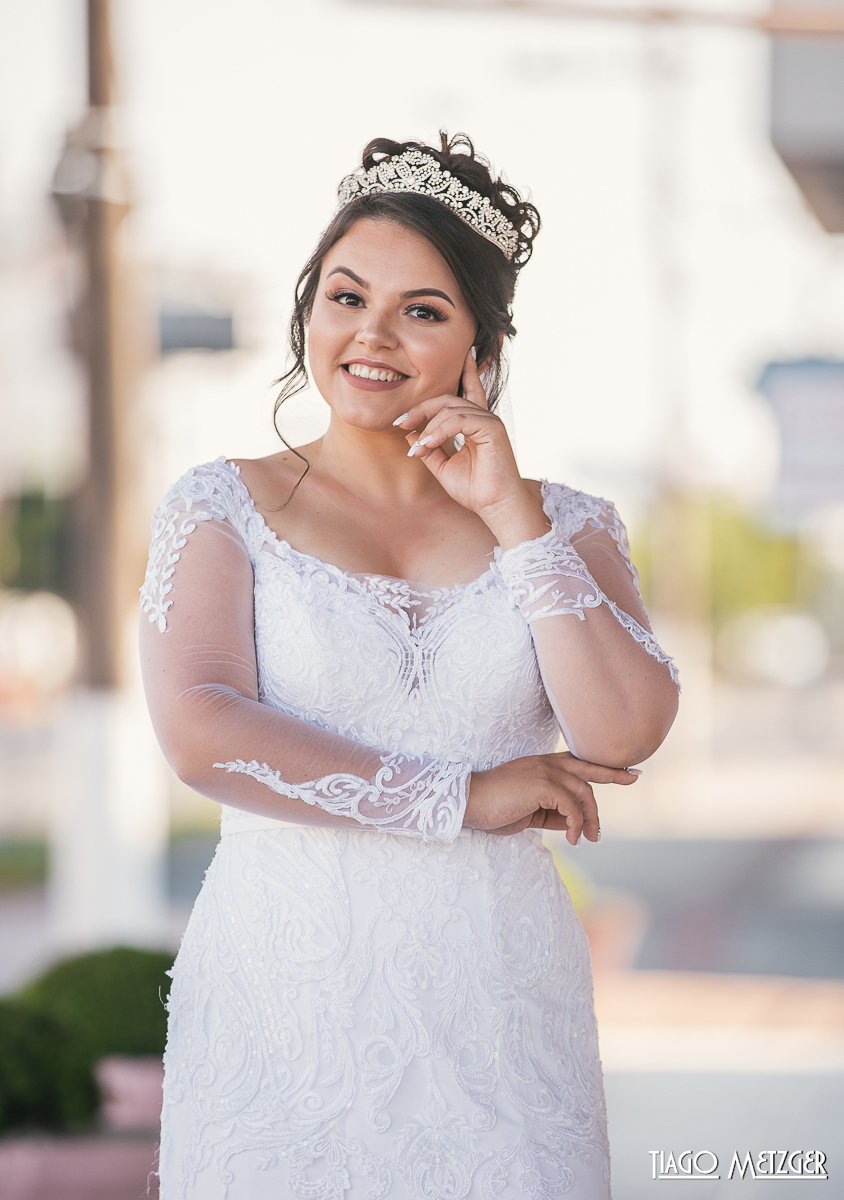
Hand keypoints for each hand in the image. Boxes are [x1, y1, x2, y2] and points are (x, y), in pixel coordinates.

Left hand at [395, 349, 548, 546]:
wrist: (495, 507)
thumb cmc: (475, 490)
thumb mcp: (443, 467)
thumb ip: (429, 448)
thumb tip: (410, 434)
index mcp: (475, 424)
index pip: (463, 392)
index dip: (442, 384)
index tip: (412, 397)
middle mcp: (484, 418)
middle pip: (447, 399)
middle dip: (421, 409)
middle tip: (400, 423)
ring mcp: (489, 420)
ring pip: (450, 409)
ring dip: (428, 427)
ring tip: (417, 448)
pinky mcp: (492, 427)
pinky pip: (458, 420)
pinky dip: (438, 431)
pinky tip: (427, 445)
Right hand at [464, 752, 639, 841]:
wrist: (469, 802)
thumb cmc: (494, 808)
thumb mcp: (528, 812)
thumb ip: (551, 813)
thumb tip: (573, 826)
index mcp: (542, 766)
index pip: (577, 763)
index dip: (601, 766)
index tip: (625, 769)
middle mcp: (546, 764)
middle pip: (588, 768)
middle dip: (613, 773)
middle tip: (635, 778)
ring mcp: (545, 772)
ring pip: (583, 792)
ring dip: (591, 818)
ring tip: (589, 838)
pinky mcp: (542, 785)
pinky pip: (572, 806)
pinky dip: (577, 824)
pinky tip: (573, 838)